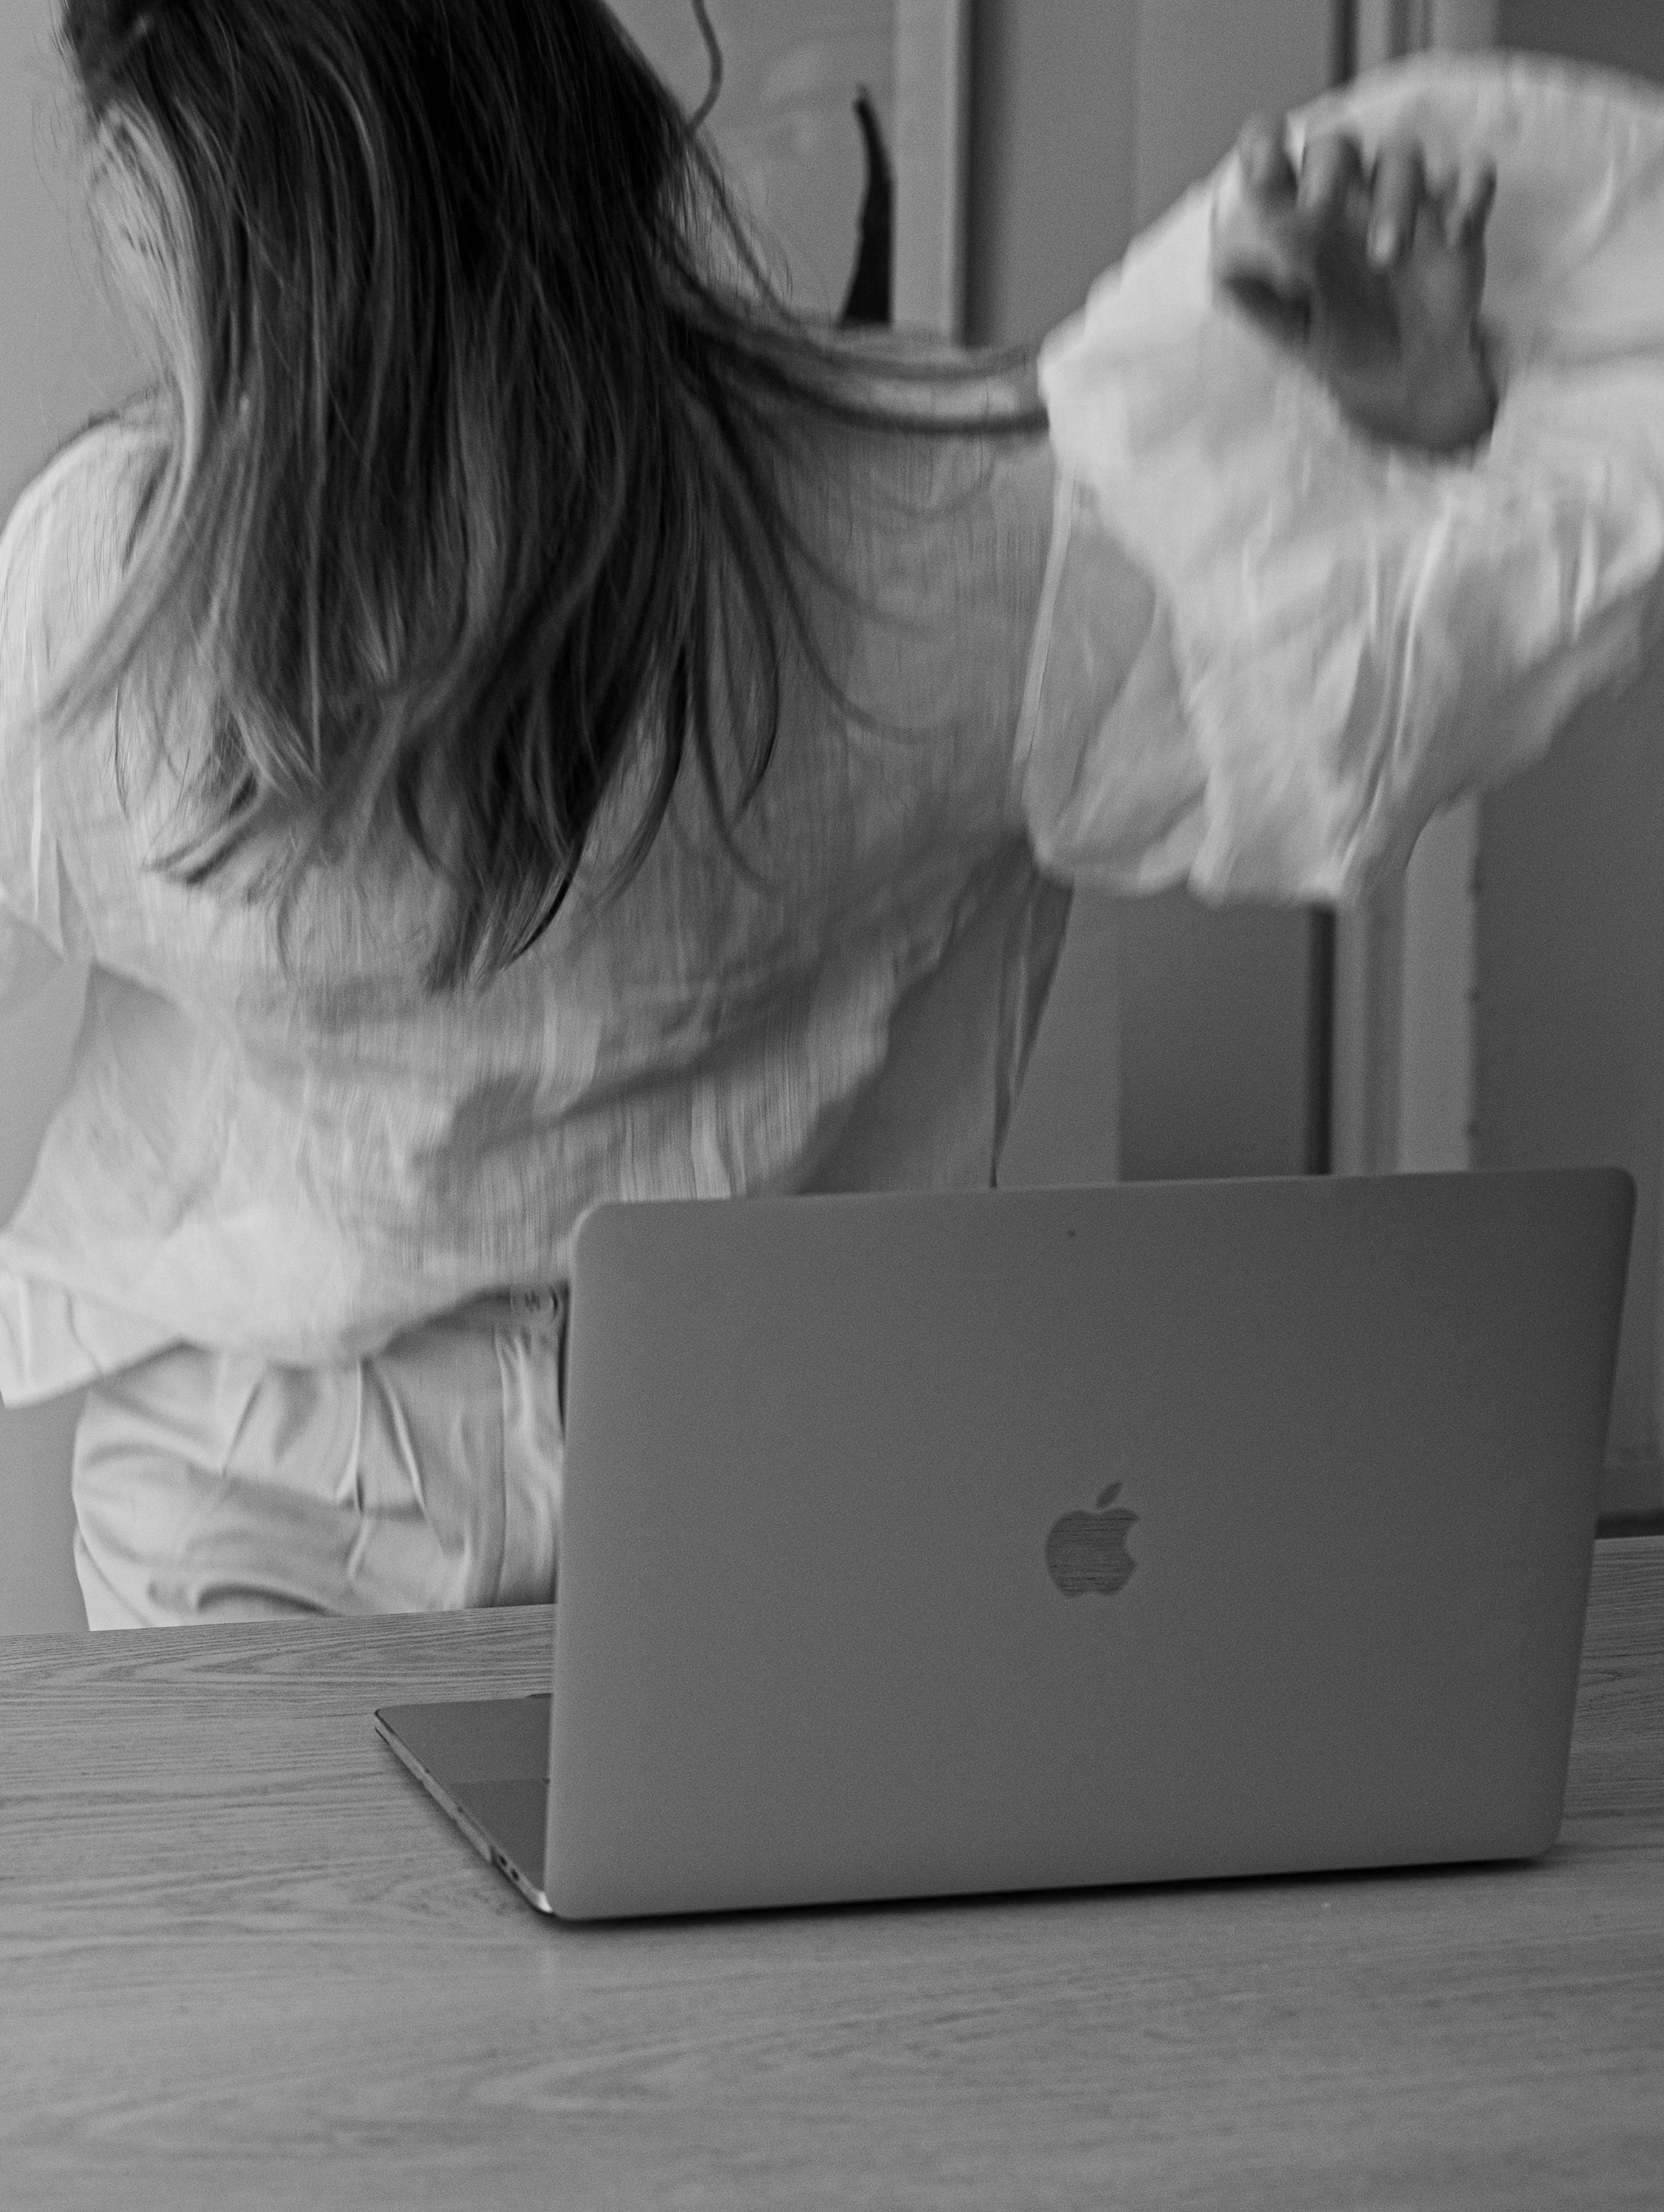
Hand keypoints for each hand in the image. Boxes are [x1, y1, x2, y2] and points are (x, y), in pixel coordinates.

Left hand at [1210, 116, 1497, 455]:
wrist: (1401, 375)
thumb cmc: (1337, 341)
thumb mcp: (1292, 334)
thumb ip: (1256, 304)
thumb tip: (1220, 272)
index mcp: (1300, 213)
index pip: (1274, 153)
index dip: (1264, 145)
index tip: (1258, 172)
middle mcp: (1350, 194)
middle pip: (1336, 148)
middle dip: (1325, 172)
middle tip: (1317, 211)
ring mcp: (1405, 198)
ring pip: (1401, 160)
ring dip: (1393, 199)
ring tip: (1386, 256)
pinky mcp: (1455, 213)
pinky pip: (1471, 176)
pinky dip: (1468, 193)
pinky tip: (1455, 232)